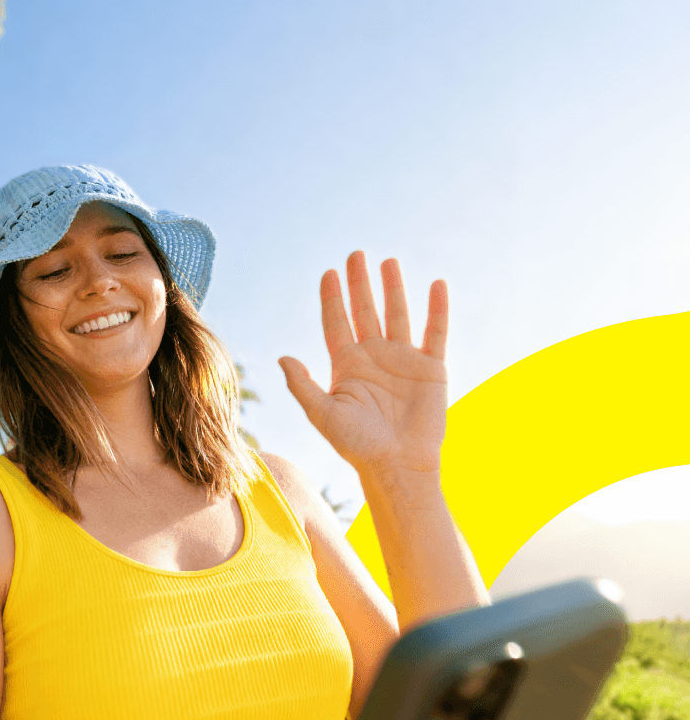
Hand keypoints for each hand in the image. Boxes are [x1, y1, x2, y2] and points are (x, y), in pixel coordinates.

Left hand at [279, 251, 447, 477]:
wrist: (397, 465)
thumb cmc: (357, 445)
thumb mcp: (324, 415)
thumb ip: (302, 386)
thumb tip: (282, 357)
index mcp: (346, 366)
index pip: (336, 323)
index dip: (332, 298)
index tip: (328, 272)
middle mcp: (374, 358)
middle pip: (365, 311)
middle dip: (359, 284)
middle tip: (356, 254)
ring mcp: (403, 360)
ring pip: (397, 315)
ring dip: (393, 288)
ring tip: (387, 262)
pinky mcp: (431, 368)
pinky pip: (435, 332)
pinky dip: (437, 309)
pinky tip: (436, 285)